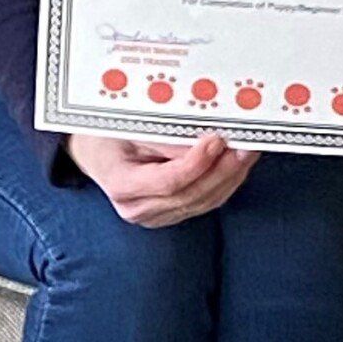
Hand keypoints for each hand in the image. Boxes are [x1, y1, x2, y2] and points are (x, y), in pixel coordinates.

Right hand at [67, 128, 259, 225]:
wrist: (95, 154)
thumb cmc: (108, 135)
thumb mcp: (128, 125)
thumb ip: (164, 136)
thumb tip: (203, 139)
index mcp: (121, 184)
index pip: (168, 181)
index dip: (196, 163)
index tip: (216, 141)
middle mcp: (137, 208)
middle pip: (191, 195)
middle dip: (223, 170)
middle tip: (245, 145)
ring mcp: (155, 216)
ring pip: (202, 202)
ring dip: (230, 177)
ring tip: (247, 151)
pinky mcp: (170, 214)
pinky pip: (203, 203)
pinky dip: (224, 184)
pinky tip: (236, 165)